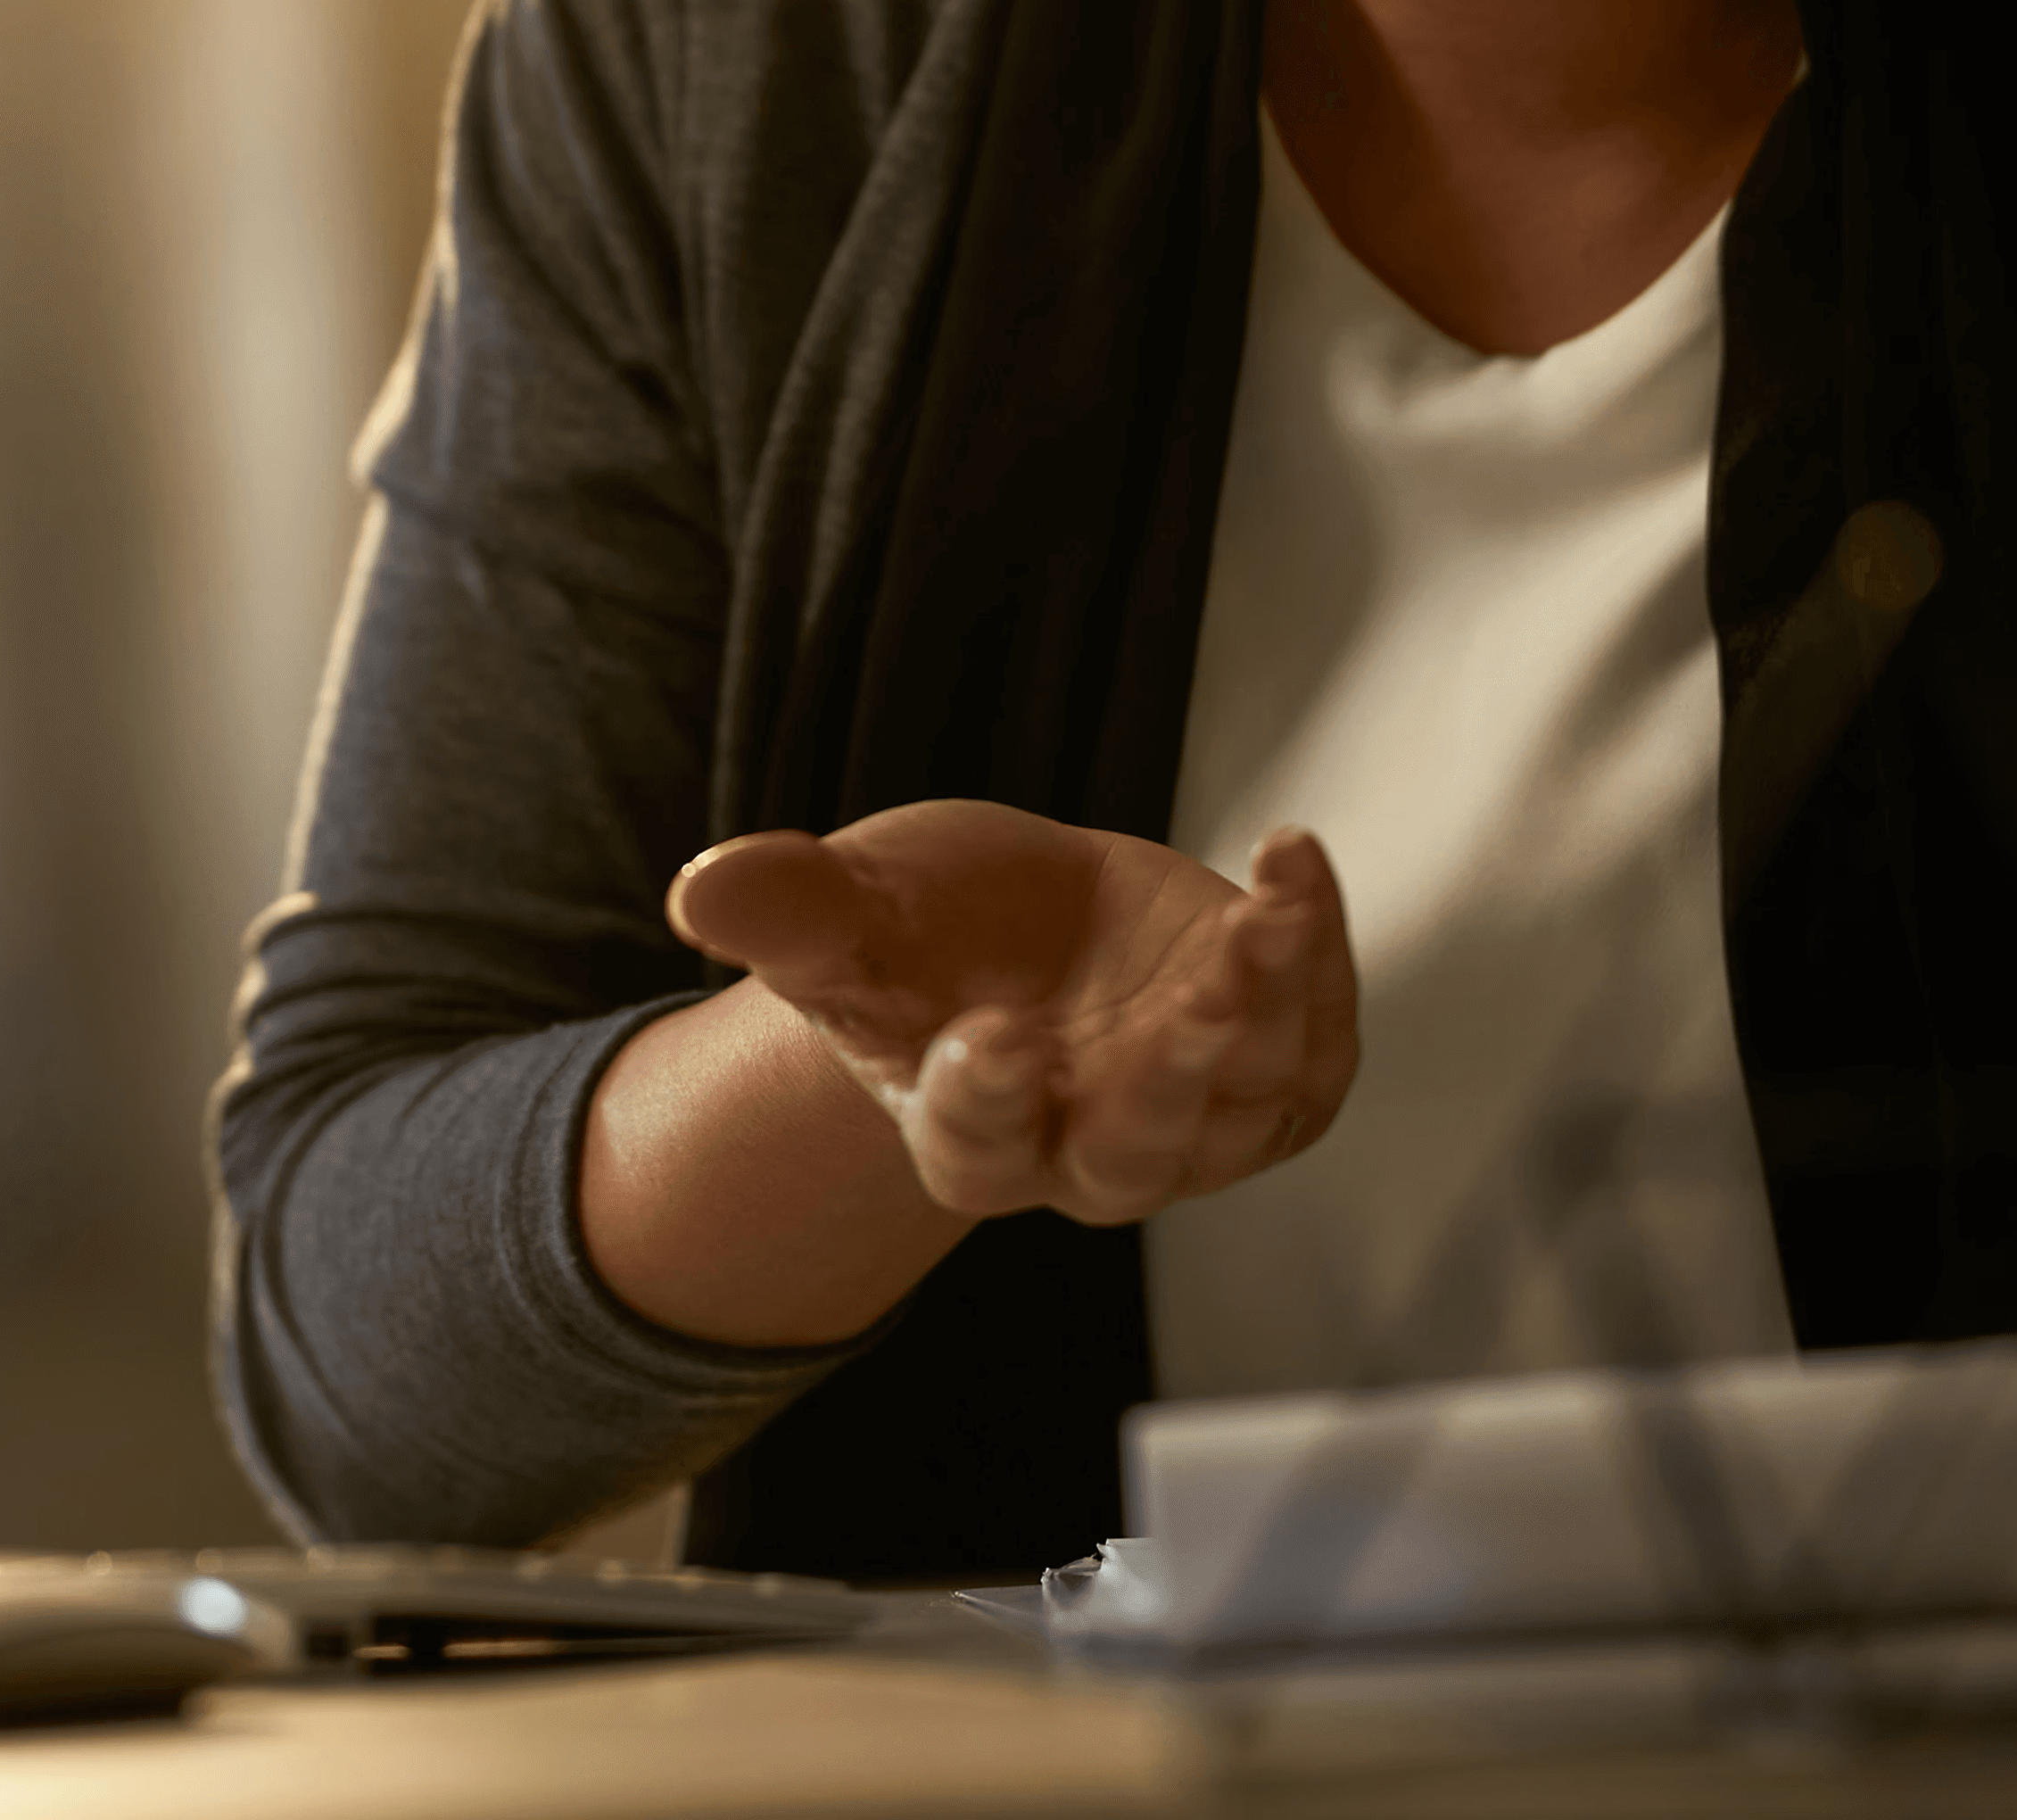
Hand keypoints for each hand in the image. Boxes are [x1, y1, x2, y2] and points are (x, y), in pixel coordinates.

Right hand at [666, 800, 1356, 1227]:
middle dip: (1172, 1075)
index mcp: (965, 1132)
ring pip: (1243, 1095)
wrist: (1017, 937)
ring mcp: (1191, 1120)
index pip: (976, 1141)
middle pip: (1132, 1150)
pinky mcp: (1269, 1070)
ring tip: (1274, 904)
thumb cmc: (920, 942)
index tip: (994, 1036)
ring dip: (1269, 1002)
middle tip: (1202, 1000)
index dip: (987, 1097)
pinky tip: (1294, 865)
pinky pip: (1309, 1043)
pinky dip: (1316, 957)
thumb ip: (789, 911)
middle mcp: (1084, 1149)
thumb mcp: (847, 914)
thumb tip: (700, 889)